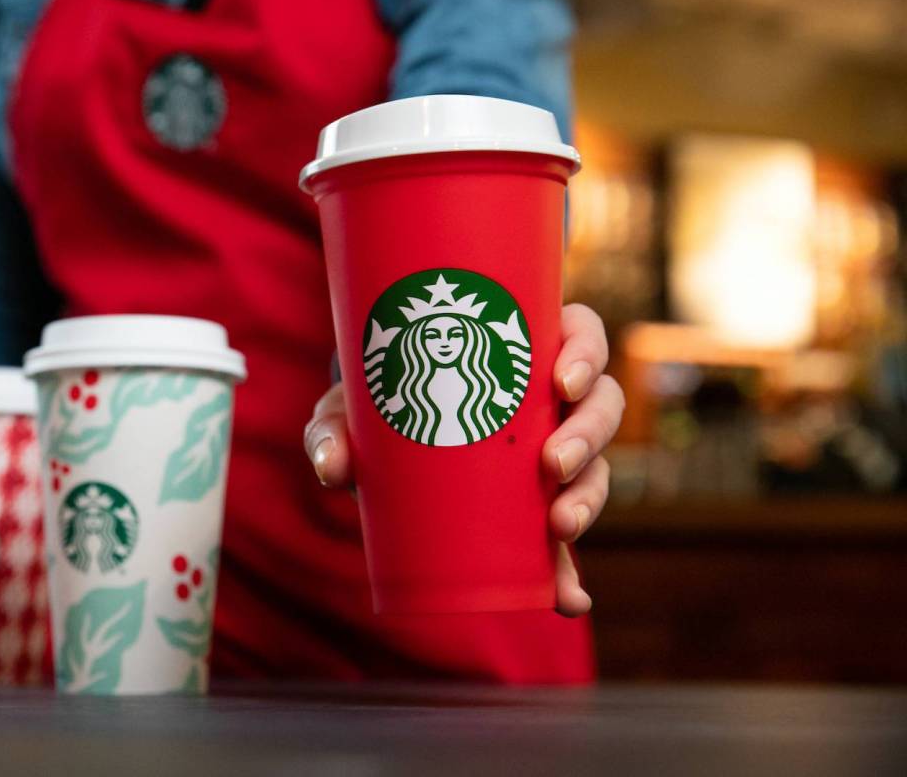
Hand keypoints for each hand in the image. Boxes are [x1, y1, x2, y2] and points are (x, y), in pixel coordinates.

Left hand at [302, 303, 622, 617]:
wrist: (373, 442)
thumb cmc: (375, 402)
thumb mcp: (349, 408)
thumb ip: (332, 430)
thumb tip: (333, 468)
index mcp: (522, 351)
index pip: (582, 336)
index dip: (586, 353)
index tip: (561, 380)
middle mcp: (550, 401)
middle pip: (602, 405)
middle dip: (589, 435)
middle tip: (553, 462)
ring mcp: (552, 454)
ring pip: (597, 468)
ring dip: (589, 497)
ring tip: (560, 524)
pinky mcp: (539, 507)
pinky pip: (566, 539)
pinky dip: (568, 572)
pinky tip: (568, 599)